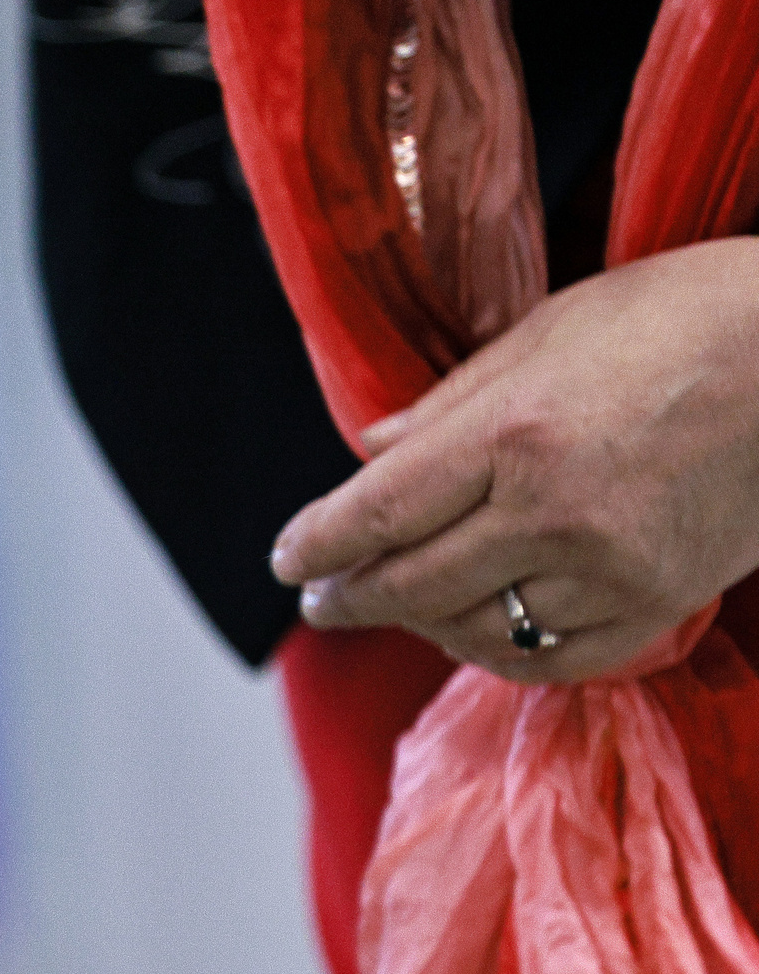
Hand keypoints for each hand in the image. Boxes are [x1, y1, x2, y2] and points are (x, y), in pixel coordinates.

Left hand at [271, 238, 758, 682]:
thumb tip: (370, 450)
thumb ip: (450, 403)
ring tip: (396, 607)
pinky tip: (475, 633)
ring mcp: (611, 568)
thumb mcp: (551, 330)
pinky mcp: (661, 602)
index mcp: (512, 434)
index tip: (287, 561)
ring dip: (421, 625)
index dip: (317, 546)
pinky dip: (501, 653)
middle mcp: (553, 512)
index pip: (375, 514)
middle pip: (410, 584)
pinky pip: (554, 658)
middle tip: (319, 602)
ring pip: (477, 629)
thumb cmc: (687, 315)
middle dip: (349, 599)